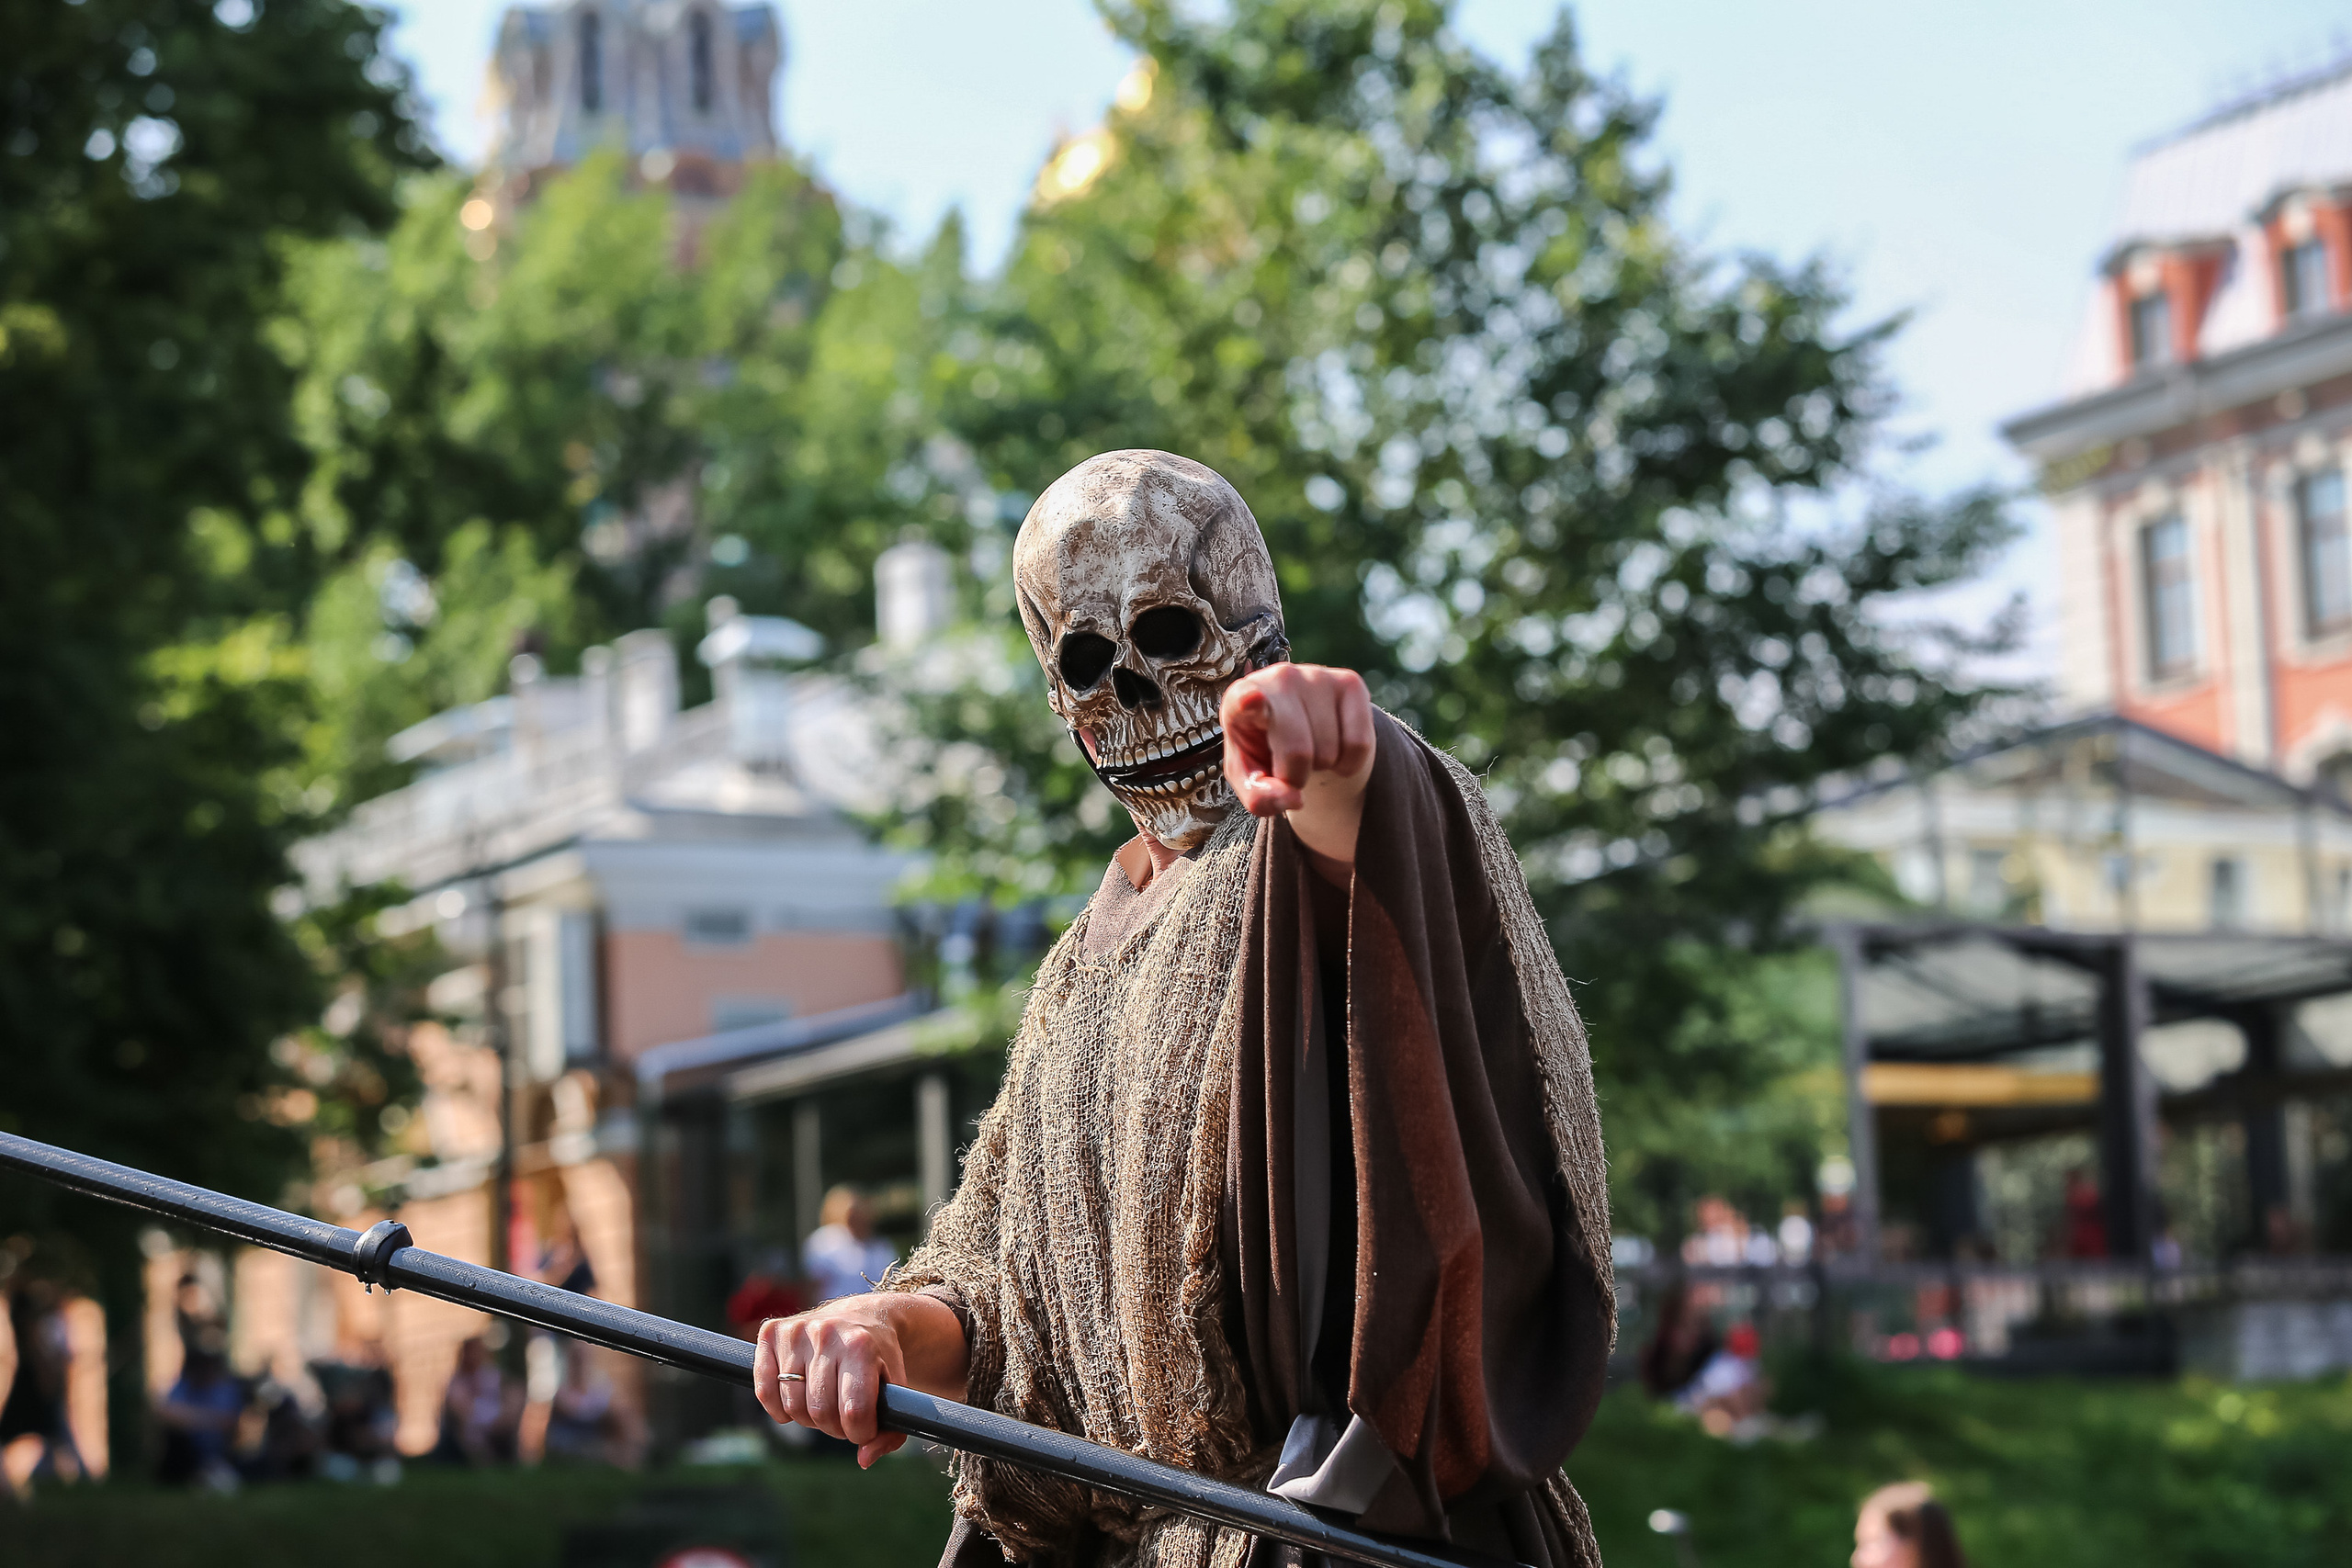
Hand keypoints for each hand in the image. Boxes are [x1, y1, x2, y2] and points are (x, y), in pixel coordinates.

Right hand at [752, 1292, 967, 1467]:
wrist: (861, 1316)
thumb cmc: (878, 1360)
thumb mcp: (895, 1390)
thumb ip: (891, 1432)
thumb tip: (864, 1459)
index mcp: (861, 1345)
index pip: (854, 1411)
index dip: (859, 1432)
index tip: (864, 1428)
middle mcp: (826, 1334)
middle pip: (820, 1412)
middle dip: (834, 1426)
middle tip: (842, 1415)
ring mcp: (795, 1331)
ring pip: (792, 1406)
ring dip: (807, 1418)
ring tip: (823, 1402)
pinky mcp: (771, 1332)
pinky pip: (764, 1391)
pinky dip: (778, 1408)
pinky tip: (796, 1399)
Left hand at [1220, 663, 1375, 869]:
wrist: (1297, 728)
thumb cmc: (1263, 751)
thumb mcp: (1250, 778)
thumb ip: (1260, 797)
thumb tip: (1293, 799)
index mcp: (1240, 698)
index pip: (1245, 699)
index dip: (1249, 702)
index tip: (1250, 700)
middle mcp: (1279, 678)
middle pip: (1298, 751)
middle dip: (1296, 775)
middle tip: (1288, 764)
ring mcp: (1317, 676)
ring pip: (1330, 751)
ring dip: (1322, 766)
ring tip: (1309, 748)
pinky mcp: (1350, 682)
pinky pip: (1359, 744)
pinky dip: (1348, 763)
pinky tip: (1334, 746)